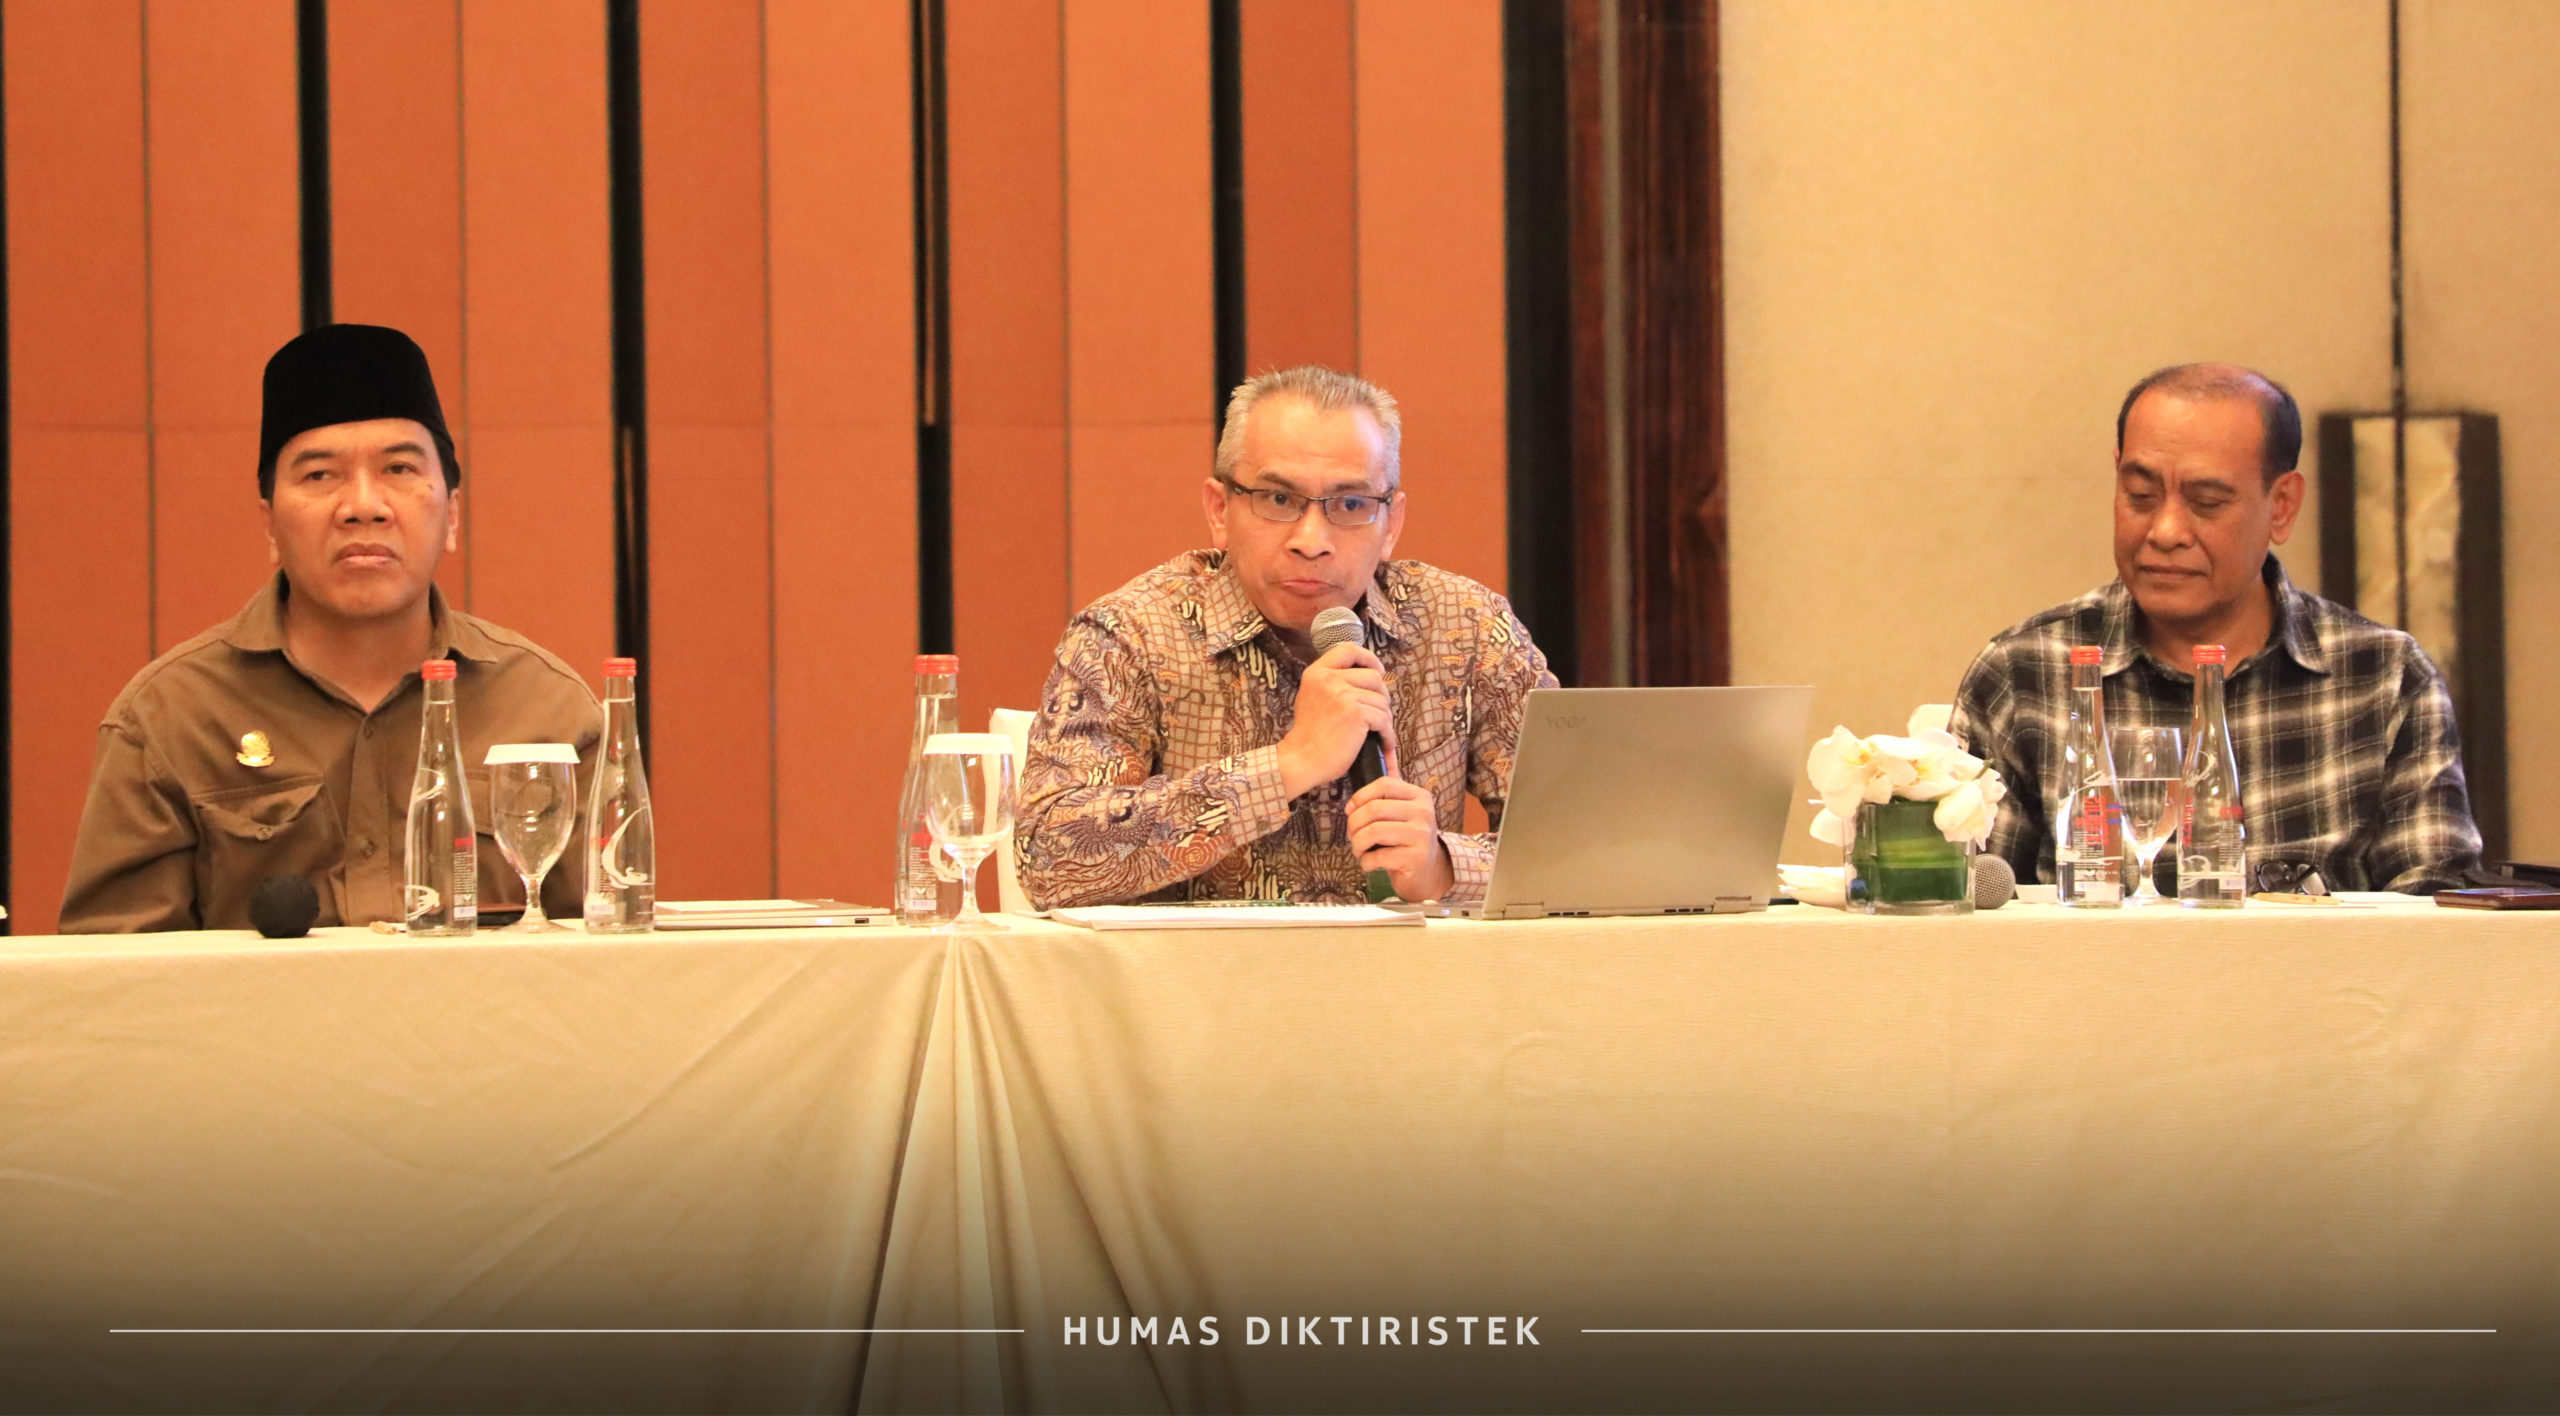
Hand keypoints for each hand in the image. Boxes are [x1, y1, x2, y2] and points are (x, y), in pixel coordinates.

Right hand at [1276, 643, 1395, 798]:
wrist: (1301, 760)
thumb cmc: (1309, 735)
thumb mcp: (1312, 697)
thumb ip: (1331, 683)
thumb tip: (1366, 676)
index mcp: (1316, 672)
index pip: (1348, 649)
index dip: (1368, 658)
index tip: (1378, 670)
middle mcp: (1329, 679)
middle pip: (1373, 676)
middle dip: (1381, 696)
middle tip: (1378, 713)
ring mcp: (1343, 695)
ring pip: (1381, 700)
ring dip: (1385, 719)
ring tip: (1378, 732)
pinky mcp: (1356, 713)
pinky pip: (1384, 719)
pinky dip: (1387, 734)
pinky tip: (1383, 743)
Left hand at [1347, 749, 1450, 901]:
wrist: (1426, 871)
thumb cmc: (1405, 840)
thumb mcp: (1401, 813)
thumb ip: (1385, 795)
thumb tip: (1360, 793)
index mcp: (1419, 796)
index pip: (1384, 785)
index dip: (1360, 796)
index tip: (1350, 811)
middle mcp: (1424, 812)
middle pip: (1375, 808)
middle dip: (1354, 823)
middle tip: (1351, 835)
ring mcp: (1422, 835)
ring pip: (1374, 832)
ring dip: (1357, 843)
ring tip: (1358, 850)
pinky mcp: (1417, 858)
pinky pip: (1379, 856)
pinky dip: (1366, 862)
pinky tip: (1369, 863)